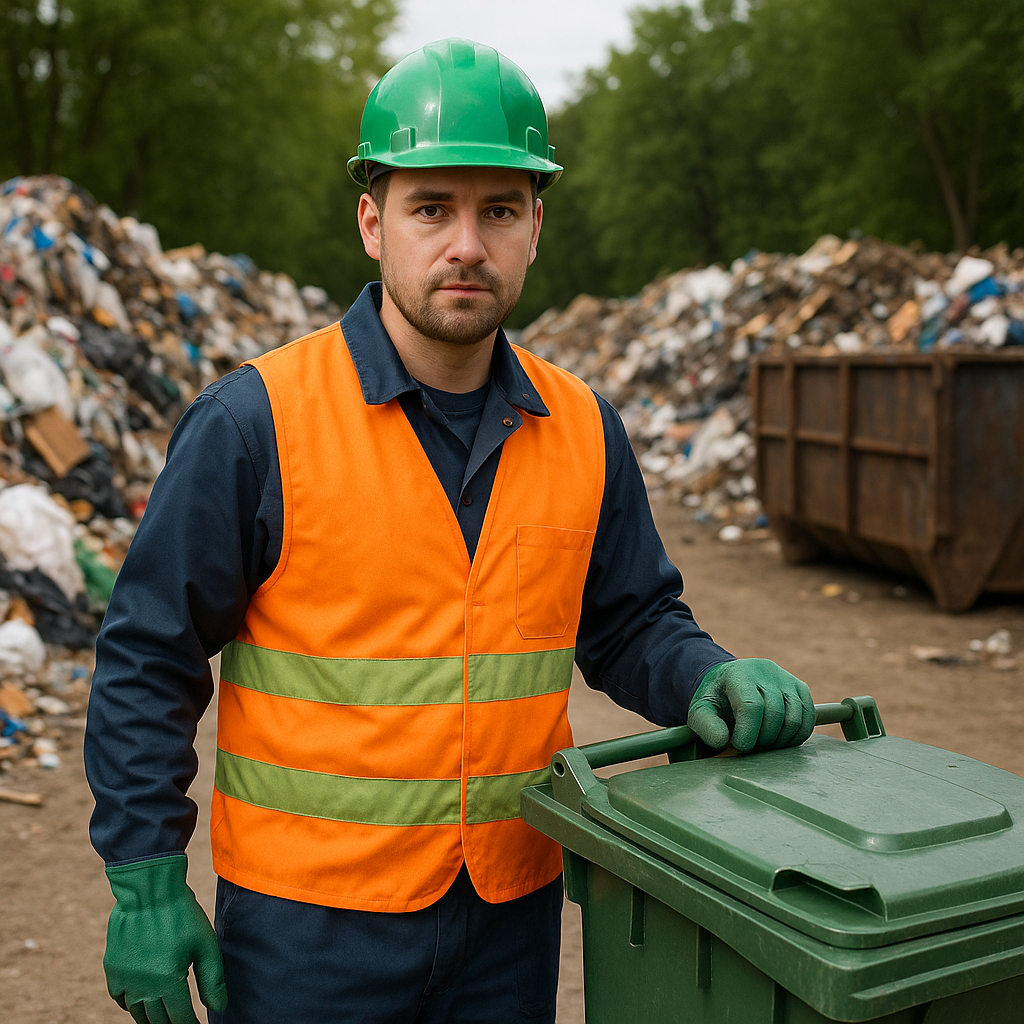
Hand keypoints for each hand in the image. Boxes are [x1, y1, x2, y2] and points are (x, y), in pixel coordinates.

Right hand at [104, 855, 226, 1023]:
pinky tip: (140, 1003)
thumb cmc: (182, 915)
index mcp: (168, 981)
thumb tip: (219, 1007)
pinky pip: (119, 997)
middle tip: (180, 1023)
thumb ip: (212, 979)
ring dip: (150, 1019)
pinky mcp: (113, 968)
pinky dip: (129, 1005)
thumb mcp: (205, 944)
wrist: (149, 890)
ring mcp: (124, 978)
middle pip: (156, 1020)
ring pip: (136, 1012)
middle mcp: (143, 986)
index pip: (180, 1018)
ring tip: (162, 1019)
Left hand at [688, 659, 814, 752]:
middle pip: (775, 714)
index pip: (751, 706)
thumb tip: (722, 741)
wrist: (730, 683)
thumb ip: (706, 726)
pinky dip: (796, 736)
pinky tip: (779, 740)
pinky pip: (808, 717)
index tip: (741, 747)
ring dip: (780, 741)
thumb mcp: (701, 711)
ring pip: (795, 718)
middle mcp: (765, 671)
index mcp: (738, 675)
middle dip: (764, 740)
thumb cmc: (716, 700)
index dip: (748, 733)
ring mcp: (785, 678)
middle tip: (751, 747)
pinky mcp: (800, 687)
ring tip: (763, 744)